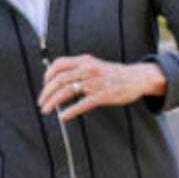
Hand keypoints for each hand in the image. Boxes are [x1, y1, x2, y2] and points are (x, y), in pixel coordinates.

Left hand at [39, 54, 165, 121]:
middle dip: (46, 92)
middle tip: (41, 102)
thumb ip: (80, 68)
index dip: (47, 75)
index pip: (59, 64)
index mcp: (85, 61)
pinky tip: (63, 116)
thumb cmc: (115, 74)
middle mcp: (88, 69)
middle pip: (60, 79)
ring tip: (46, 109)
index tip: (44, 86)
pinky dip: (70, 110)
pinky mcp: (103, 95)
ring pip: (67, 91)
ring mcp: (95, 82)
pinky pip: (82, 103)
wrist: (137, 77)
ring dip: (53, 101)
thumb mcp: (95, 65)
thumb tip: (60, 77)